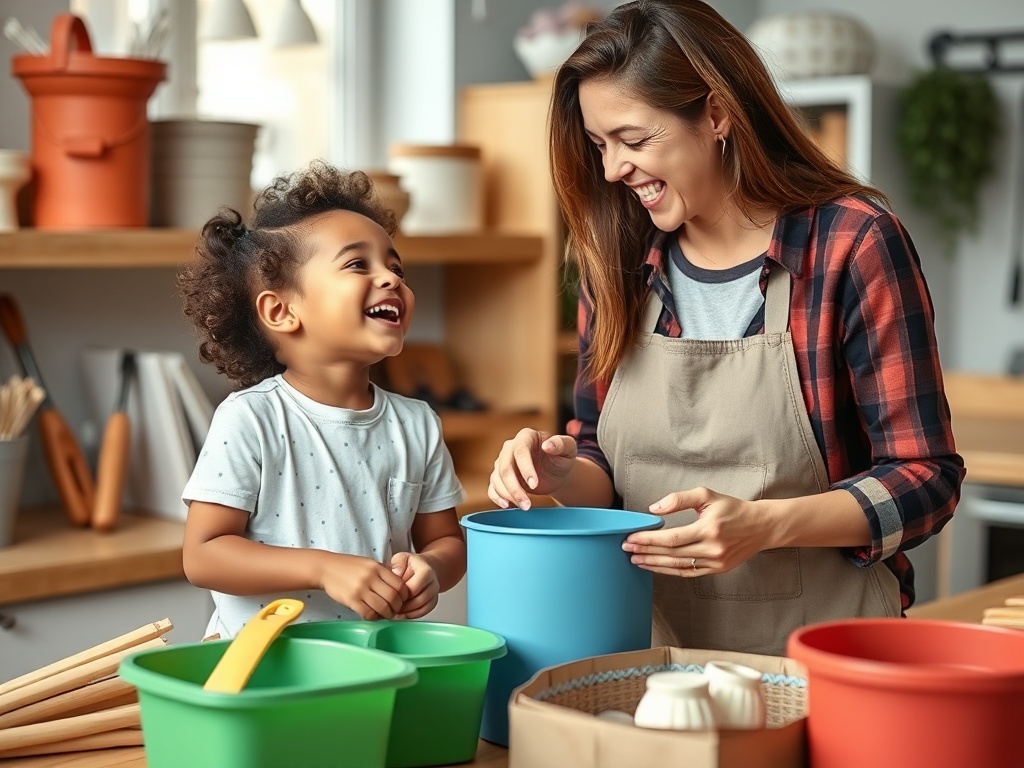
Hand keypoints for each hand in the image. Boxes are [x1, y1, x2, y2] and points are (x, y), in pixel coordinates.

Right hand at [319, 553, 409, 619]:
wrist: (325, 568)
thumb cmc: (348, 566)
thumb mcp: (369, 563)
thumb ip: (383, 573)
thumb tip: (399, 587)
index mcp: (377, 567)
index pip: (399, 584)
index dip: (404, 595)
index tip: (402, 600)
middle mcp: (370, 577)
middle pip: (393, 597)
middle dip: (397, 607)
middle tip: (395, 610)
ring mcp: (360, 589)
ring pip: (382, 607)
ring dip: (387, 614)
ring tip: (385, 614)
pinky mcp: (351, 600)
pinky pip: (368, 613)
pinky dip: (374, 617)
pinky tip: (373, 615)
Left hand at [390, 552, 439, 618]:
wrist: (426, 566)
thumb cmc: (411, 564)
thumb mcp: (402, 557)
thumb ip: (397, 564)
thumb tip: (396, 574)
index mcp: (426, 571)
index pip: (413, 588)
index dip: (400, 594)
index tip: (391, 593)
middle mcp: (433, 583)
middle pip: (418, 600)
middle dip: (403, 604)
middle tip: (391, 604)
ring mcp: (435, 593)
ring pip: (421, 608)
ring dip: (407, 611)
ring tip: (395, 609)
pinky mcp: (434, 601)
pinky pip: (424, 612)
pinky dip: (412, 614)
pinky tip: (402, 613)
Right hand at [488, 429, 576, 509]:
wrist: (556, 473)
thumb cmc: (562, 459)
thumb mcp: (568, 449)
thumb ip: (562, 443)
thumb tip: (547, 445)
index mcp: (526, 436)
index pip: (520, 451)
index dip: (525, 469)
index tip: (535, 485)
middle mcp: (510, 447)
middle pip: (505, 467)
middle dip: (514, 487)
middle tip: (527, 504)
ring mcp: (502, 462)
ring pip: (497, 479)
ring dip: (508, 495)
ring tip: (525, 506)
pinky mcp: (499, 477)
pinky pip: (492, 487)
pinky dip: (497, 497)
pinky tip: (508, 505)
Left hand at [621, 487, 767, 576]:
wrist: (761, 526)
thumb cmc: (732, 508)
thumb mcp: (707, 495)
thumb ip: (679, 499)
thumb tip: (654, 509)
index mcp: (709, 529)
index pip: (671, 538)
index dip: (648, 540)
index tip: (631, 538)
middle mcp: (712, 548)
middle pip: (671, 554)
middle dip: (646, 552)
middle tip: (626, 549)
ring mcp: (716, 562)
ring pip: (678, 566)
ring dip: (654, 564)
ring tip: (636, 560)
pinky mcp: (718, 570)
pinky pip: (689, 573)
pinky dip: (670, 571)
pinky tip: (656, 566)